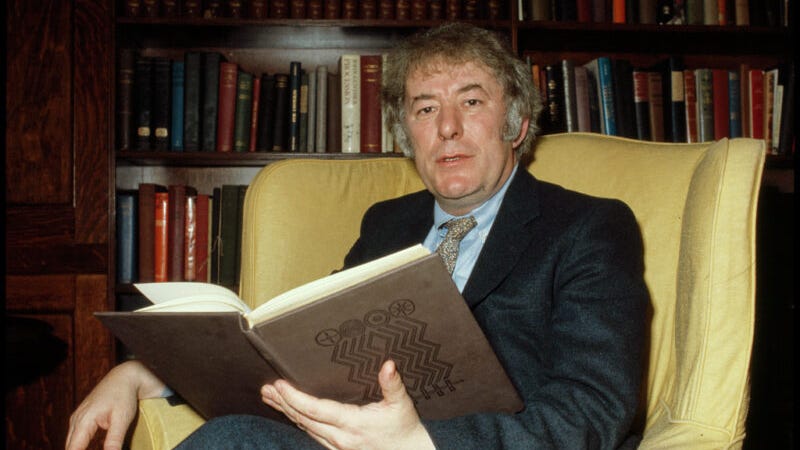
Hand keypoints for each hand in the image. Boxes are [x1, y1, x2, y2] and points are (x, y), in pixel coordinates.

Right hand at [65, 360, 165, 449]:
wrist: (125, 376)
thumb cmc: (124, 395)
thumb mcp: (122, 419)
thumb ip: (114, 440)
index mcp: (83, 420)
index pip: (73, 449)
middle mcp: (76, 419)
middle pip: (70, 447)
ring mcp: (78, 418)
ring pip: (72, 442)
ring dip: (77, 449)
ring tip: (90, 448)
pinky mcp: (83, 418)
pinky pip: (76, 436)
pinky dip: (79, 446)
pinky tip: (87, 449)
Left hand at [261, 360, 434, 449]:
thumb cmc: (405, 430)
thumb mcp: (402, 404)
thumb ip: (393, 384)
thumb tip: (389, 365)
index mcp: (353, 424)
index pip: (316, 410)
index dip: (295, 397)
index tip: (280, 385)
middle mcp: (340, 437)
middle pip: (304, 418)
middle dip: (283, 402)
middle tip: (267, 388)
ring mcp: (337, 445)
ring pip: (305, 427)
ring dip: (287, 411)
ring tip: (271, 397)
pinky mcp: (338, 448)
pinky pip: (312, 433)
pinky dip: (299, 421)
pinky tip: (291, 413)